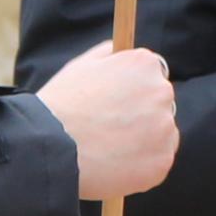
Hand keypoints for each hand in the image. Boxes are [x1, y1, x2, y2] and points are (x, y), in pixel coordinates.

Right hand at [36, 39, 177, 200]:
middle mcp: (162, 92)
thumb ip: (109, 54)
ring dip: (144, 139)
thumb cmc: (62, 104)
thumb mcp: (82, 65)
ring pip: (161, 133)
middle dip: (141, 113)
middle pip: (160, 103)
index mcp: (145, 64)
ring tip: (110, 147)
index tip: (118, 103)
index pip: (152, 74)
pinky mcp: (162, 160)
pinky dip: (141, 164)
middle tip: (110, 127)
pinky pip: (157, 160)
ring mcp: (165, 128)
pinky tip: (115, 162)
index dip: (133, 89)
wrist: (50, 147)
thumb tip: (121, 51)